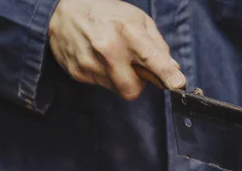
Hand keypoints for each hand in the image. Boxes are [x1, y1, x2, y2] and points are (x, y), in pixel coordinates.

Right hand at [48, 0, 185, 99]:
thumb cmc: (107, 14)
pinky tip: (97, 58)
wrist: (64, 10)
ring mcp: (90, 62)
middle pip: (132, 90)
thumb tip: (174, 70)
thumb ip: (158, 47)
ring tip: (112, 57)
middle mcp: (108, 48)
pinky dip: (104, 76)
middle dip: (137, 84)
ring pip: (117, 89)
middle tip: (133, 68)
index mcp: (128, 31)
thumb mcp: (138, 20)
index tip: (177, 84)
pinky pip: (100, 85)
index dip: (166, 75)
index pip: (152, 60)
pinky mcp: (77, 72)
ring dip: (120, 79)